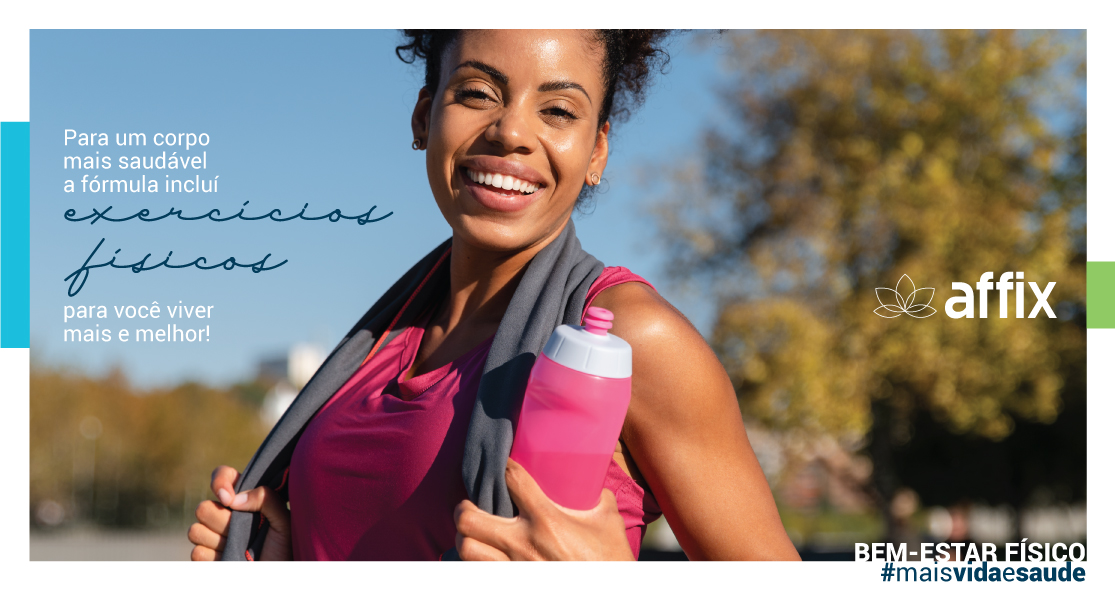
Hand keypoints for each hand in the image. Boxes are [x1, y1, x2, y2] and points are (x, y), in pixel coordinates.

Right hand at [188, 465, 291, 560]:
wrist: (278, 570)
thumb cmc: (284, 545)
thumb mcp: (284, 519)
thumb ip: (266, 498)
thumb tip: (234, 499)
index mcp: (243, 498)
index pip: (222, 476)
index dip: (220, 483)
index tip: (228, 499)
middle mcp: (224, 514)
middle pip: (203, 508)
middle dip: (223, 522)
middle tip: (244, 531)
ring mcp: (213, 536)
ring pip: (196, 531)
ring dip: (219, 541)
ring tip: (240, 546)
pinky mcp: (206, 556)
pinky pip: (197, 553)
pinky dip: (215, 557)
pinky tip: (231, 558)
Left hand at [453, 458, 633, 560]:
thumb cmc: (611, 560)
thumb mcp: (609, 523)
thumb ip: (598, 498)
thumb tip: (592, 483)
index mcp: (546, 520)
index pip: (510, 479)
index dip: (502, 465)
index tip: (503, 464)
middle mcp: (523, 543)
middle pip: (468, 518)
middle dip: (465, 507)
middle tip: (473, 503)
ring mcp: (513, 568)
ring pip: (465, 548)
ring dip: (466, 537)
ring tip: (474, 532)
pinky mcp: (511, 585)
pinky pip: (477, 573)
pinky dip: (474, 562)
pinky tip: (483, 555)